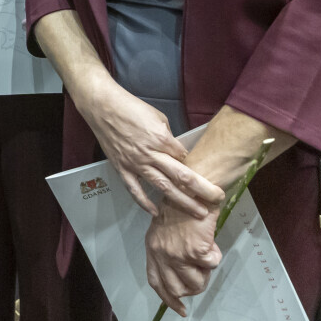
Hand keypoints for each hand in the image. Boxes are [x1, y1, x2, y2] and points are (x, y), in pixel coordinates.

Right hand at [76, 80, 222, 217]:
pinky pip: (135, 190)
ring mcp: (136, 163)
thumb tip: (174, 149)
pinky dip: (145, 203)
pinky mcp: (122, 168)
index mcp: (163, 139)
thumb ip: (168, 137)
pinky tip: (156, 213)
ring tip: (198, 213)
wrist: (102, 107)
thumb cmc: (131, 107)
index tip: (205, 174)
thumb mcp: (158, 116)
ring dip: (182, 202)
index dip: (196, 167)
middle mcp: (151, 154)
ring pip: (163, 187)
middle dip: (202, 190)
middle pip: (182, 176)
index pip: (186, 158)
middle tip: (217, 200)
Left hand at [144, 202, 221, 315]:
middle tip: (202, 274)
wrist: (190, 188)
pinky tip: (211, 242)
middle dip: (193, 287)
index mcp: (152, 248)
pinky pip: (211, 264)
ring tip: (206, 256)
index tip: (180, 309)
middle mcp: (161, 253)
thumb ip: (169, 250)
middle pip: (176, 288)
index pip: (156, 282)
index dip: (168, 299)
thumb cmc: (181, 206)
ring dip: (205, 273)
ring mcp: (177, 254)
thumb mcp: (165, 229)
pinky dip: (215, 256)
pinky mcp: (194, 250)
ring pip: (196, 282)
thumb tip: (184, 272)